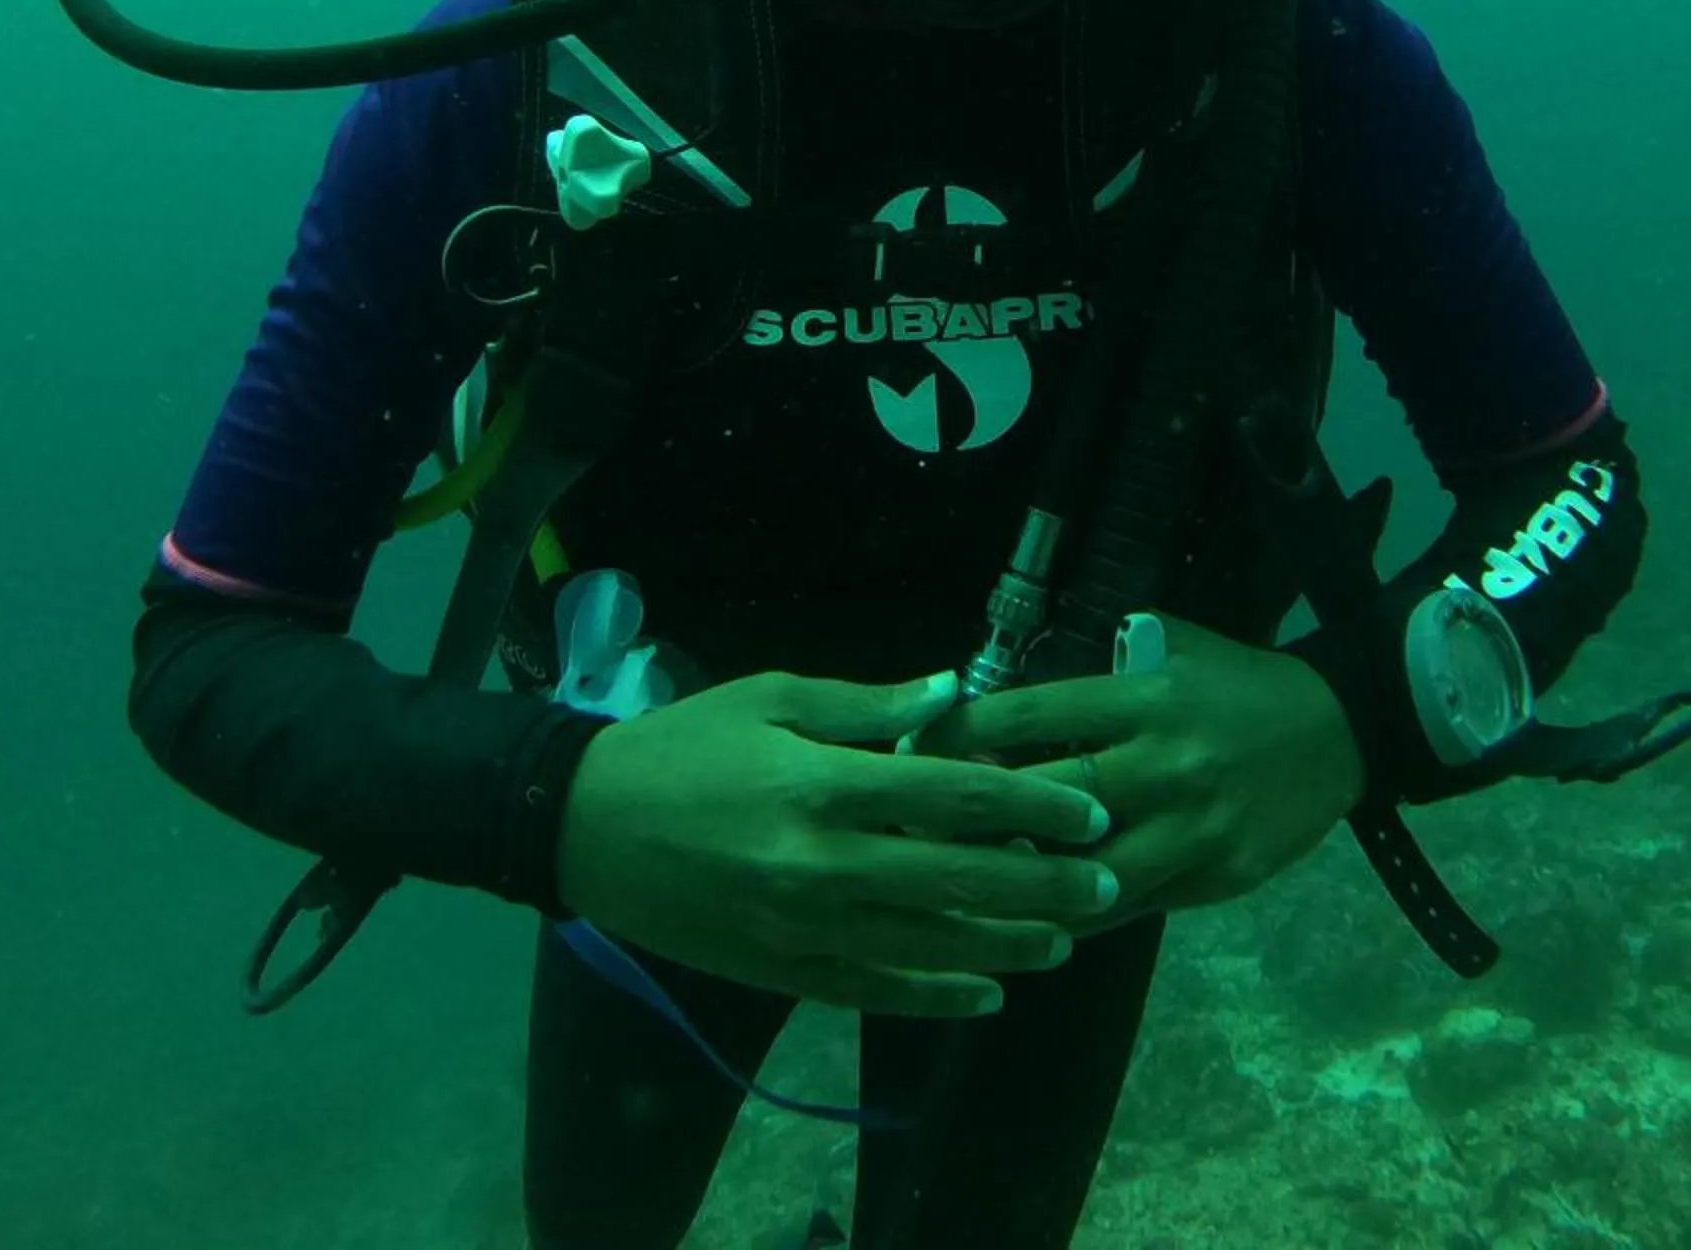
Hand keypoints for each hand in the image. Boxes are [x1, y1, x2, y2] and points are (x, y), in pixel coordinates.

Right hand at [554, 669, 1117, 1017]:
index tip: (1090, 809)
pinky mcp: (782, 970)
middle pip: (957, 877)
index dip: (1031, 803)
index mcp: (821, 782)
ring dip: (1006, 944)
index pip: (951, 795)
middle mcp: (821, 862)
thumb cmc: (683, 747)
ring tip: (1065, 938)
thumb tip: (952, 695)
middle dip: (1042, 883)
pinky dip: (936, 995)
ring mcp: (802, 926)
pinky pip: (875, 989)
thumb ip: (866, 705)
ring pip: (928, 943)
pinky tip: (987, 993)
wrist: (584, 826)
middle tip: (1107, 881)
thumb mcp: (770, 696)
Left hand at [917, 618, 1364, 932]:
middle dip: (975, 817)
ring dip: (1021, 884)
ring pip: (1086, 873)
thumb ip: (1098, 674)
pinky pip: (1131, 906)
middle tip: (915, 828)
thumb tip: (1006, 699)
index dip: (961, 733)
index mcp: (1145, 699)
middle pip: (1047, 800)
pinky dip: (1079, 914)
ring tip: (961, 891)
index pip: (1031, 715)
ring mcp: (1193, 829)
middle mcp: (1164, 764)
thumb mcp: (1172, 650)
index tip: (912, 747)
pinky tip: (1030, 922)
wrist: (1340, 731)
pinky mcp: (1216, 878)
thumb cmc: (1237, 684)